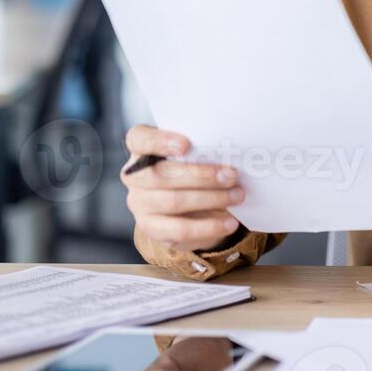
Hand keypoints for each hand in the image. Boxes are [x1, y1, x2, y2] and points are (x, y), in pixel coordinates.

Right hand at [122, 124, 243, 251]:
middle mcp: (134, 176)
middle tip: (232, 175)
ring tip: (237, 196)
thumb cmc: (195, 166)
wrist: (192, 203)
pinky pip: (179, 230)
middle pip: (158, 175)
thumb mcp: (197, 153)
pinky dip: (208, 227)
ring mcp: (139, 203)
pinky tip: (229, 223)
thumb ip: (203, 149)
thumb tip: (230, 154)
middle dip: (200, 175)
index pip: (139, 139)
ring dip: (210, 199)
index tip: (186, 145)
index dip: (159, 141)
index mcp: (141, 148)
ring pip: (172, 202)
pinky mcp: (152, 228)